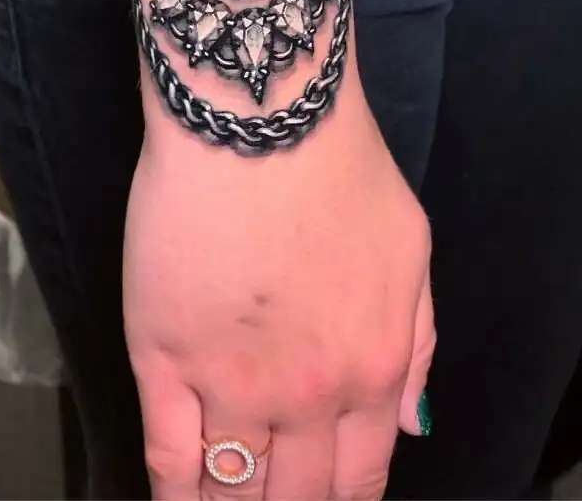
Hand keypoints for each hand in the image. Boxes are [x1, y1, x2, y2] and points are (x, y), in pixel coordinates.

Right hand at [124, 99, 434, 499]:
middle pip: (297, 496)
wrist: (266, 118)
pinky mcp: (165, 358)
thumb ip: (415, 343)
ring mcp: (233, 382)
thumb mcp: (410, 248)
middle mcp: (309, 396)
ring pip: (232, 488)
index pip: (360, 477)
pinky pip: (169, 457)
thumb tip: (411, 424)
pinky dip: (174, 496)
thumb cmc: (340, 167)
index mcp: (373, 369)